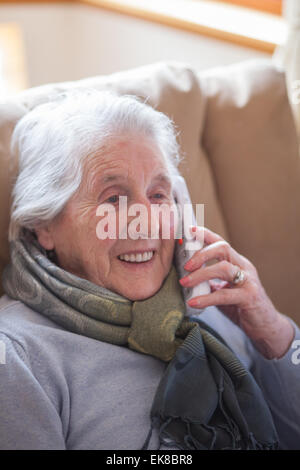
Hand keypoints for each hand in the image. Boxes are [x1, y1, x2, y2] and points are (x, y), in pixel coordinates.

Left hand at [179, 226, 294, 359]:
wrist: (265, 327)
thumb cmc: (241, 307)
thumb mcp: (222, 290)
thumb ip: (209, 282)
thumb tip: (185, 277)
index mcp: (237, 263)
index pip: (220, 242)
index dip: (205, 234)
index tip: (188, 231)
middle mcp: (244, 267)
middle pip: (222, 248)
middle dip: (201, 253)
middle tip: (185, 265)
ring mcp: (249, 280)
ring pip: (223, 268)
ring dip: (201, 274)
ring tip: (184, 282)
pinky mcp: (250, 297)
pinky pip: (224, 294)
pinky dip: (206, 298)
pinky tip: (193, 302)